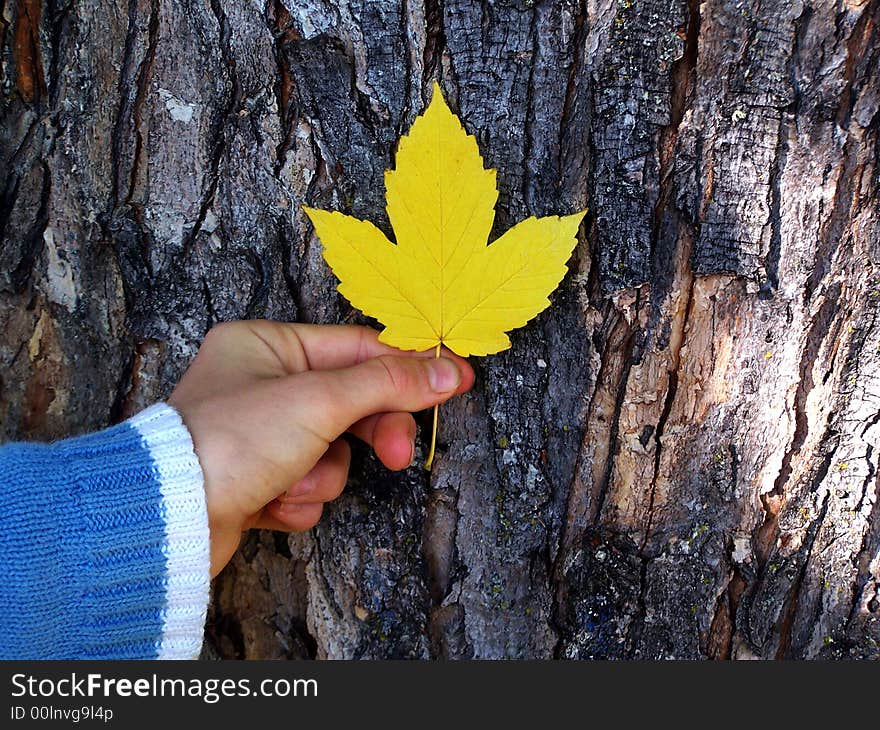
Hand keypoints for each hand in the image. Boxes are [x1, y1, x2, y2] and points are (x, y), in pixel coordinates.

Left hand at [168, 321, 473, 575]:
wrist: (167, 520)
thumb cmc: (231, 442)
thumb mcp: (319, 400)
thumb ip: (388, 383)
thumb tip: (447, 371)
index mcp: (266, 345)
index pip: (357, 348)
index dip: (409, 367)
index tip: (456, 379)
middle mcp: (260, 383)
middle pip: (349, 402)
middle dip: (370, 434)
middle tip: (399, 456)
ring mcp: (257, 434)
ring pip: (331, 452)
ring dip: (320, 475)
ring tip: (286, 482)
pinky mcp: (253, 479)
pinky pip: (305, 484)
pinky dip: (296, 499)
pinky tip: (266, 503)